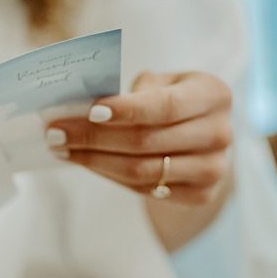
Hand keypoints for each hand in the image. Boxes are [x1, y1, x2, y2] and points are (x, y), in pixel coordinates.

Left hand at [46, 71, 233, 204]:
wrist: (205, 137)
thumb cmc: (175, 99)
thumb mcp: (164, 81)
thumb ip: (135, 90)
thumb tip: (84, 105)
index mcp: (214, 94)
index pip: (165, 106)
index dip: (126, 111)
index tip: (88, 111)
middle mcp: (221, 133)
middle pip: (147, 142)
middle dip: (94, 136)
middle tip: (55, 131)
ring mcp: (213, 169)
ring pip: (141, 171)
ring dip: (94, 160)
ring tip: (62, 149)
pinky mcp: (201, 195)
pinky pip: (144, 189)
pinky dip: (109, 175)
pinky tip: (85, 162)